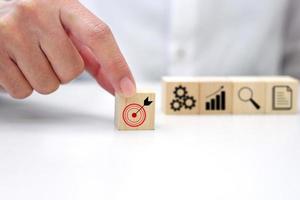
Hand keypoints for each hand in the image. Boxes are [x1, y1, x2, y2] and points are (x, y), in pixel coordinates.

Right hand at [0, 0, 135, 98]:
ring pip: (48, 85)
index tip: (127, 89)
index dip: (117, 65)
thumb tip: (117, 85)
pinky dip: (22, 84)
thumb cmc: (36, 19)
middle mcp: (36, 13)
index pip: (98, 36)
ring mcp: (10, 31)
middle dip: (63, 71)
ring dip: (43, 78)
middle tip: (47, 53)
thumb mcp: (66, 26)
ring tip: (29, 56)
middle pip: (72, 71)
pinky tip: (14, 62)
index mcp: (62, 4)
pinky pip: (22, 91)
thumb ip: (94, 56)